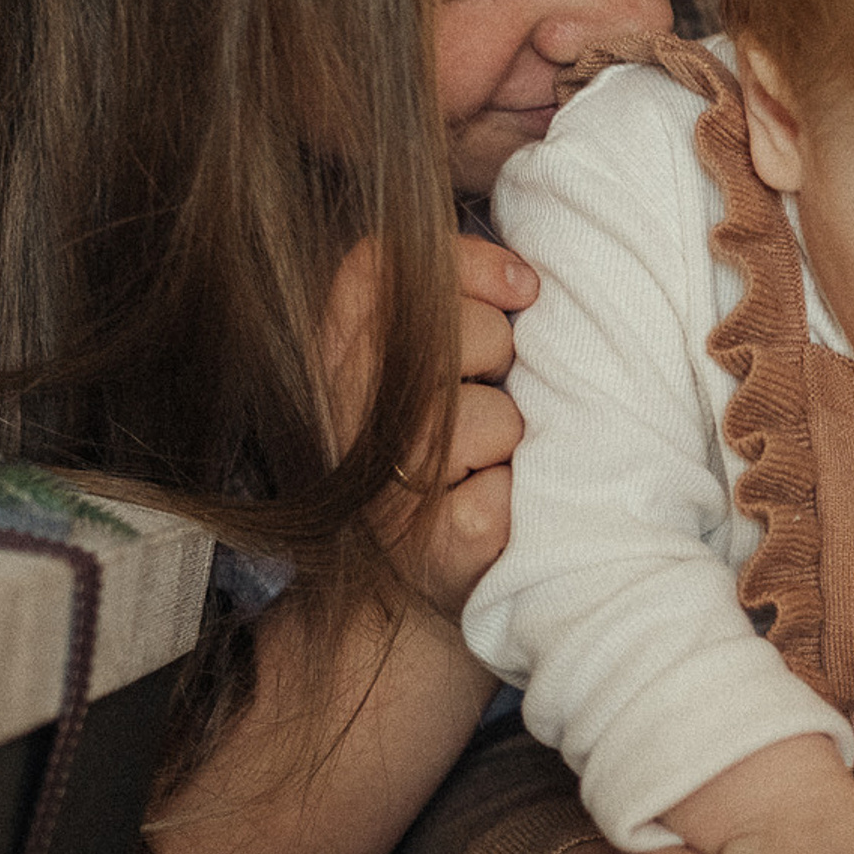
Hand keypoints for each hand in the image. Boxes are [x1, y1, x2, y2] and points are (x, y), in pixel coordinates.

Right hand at [321, 233, 535, 620]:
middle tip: (484, 395)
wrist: (411, 589)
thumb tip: (523, 280)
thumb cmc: (438, 457)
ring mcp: (386, 486)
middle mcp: (340, 419)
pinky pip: (513, 481)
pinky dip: (520, 491)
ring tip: (479, 465)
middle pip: (454, 331)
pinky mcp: (444, 541)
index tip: (520, 289)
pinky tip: (488, 507)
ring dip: (510, 435)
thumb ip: (449, 305)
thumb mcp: (426, 367)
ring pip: (493, 413)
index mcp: (330, 361)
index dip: (463, 265)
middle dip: (497, 352)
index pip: (374, 269)